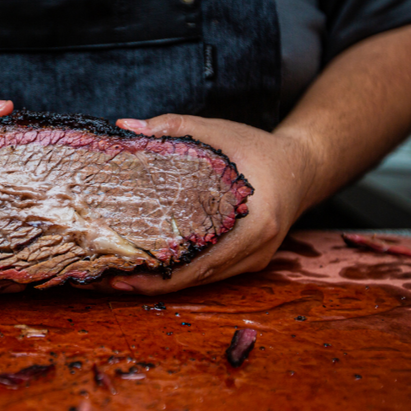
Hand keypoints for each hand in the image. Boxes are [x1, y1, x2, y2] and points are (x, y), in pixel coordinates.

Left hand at [74, 114, 317, 294]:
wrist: (304, 166)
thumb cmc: (261, 149)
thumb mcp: (219, 132)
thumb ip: (174, 127)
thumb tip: (124, 128)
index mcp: (255, 224)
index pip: (201, 262)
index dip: (160, 276)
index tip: (123, 277)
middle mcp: (256, 250)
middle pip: (196, 278)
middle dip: (150, 284)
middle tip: (107, 281)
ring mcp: (254, 259)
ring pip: (202, 279)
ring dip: (160, 282)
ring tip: (117, 279)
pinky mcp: (249, 260)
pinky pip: (210, 272)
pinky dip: (179, 273)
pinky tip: (148, 269)